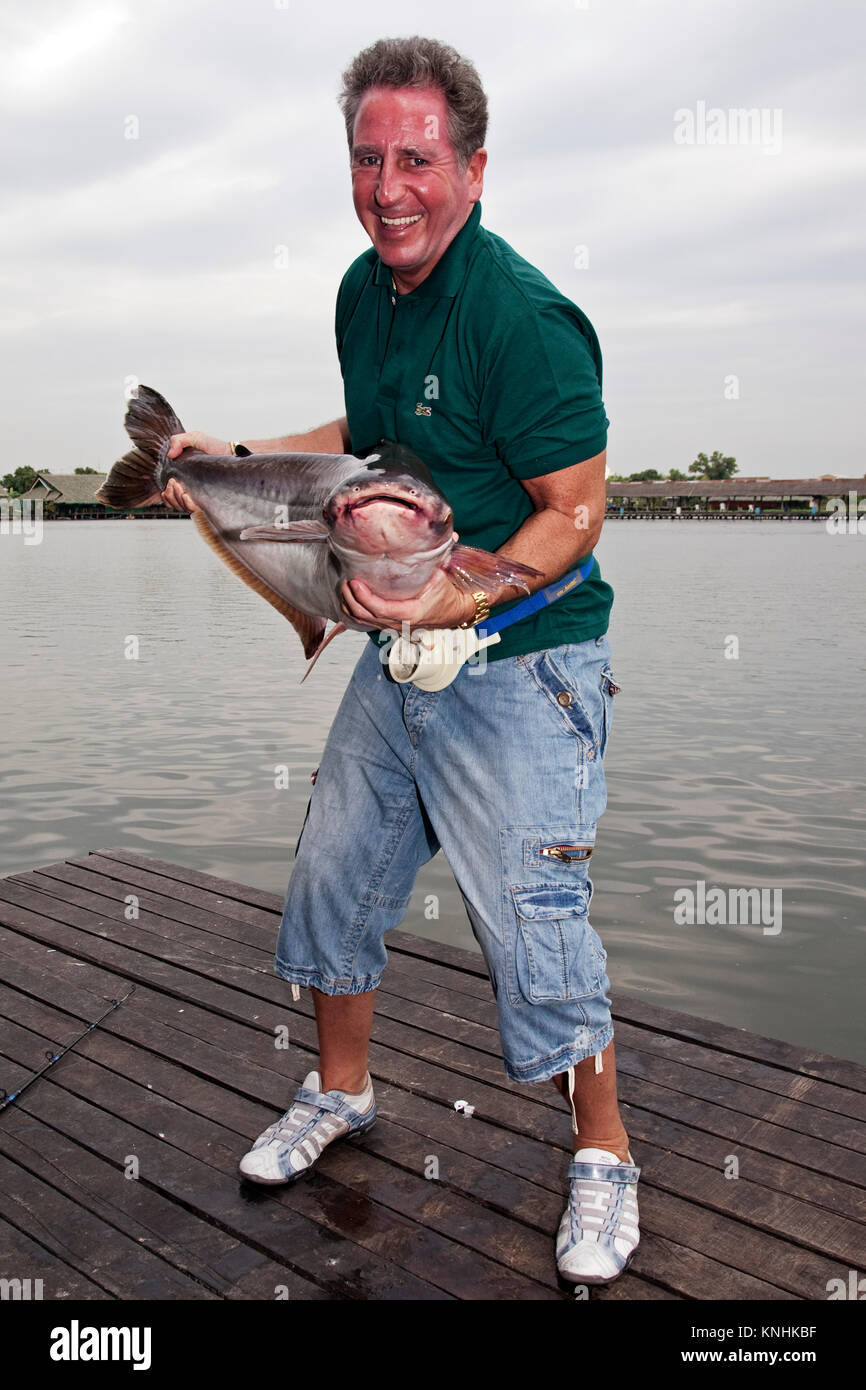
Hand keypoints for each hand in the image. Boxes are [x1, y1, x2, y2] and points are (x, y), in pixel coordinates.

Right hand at [161, 430, 227, 509]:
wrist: (232, 453)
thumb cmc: (214, 447)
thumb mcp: (195, 438)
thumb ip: (179, 440)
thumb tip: (170, 454)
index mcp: (182, 478)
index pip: (168, 493)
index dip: (165, 492)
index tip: (170, 483)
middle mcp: (189, 489)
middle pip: (173, 502)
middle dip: (170, 495)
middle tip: (174, 484)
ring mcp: (198, 496)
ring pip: (182, 507)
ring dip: (177, 499)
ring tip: (182, 490)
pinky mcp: (207, 500)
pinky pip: (194, 510)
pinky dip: (187, 504)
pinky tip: (188, 497)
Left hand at [340, 568, 476, 630]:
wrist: (457, 611)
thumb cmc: (450, 594)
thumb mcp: (443, 575)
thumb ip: (438, 557)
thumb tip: (444, 534)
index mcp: (411, 613)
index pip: (380, 609)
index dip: (363, 597)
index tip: (353, 582)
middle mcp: (400, 623)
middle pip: (365, 616)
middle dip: (350, 599)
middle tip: (344, 580)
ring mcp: (394, 626)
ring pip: (363, 621)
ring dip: (350, 605)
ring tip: (344, 587)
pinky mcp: (391, 624)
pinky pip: (367, 621)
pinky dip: (355, 611)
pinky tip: (350, 597)